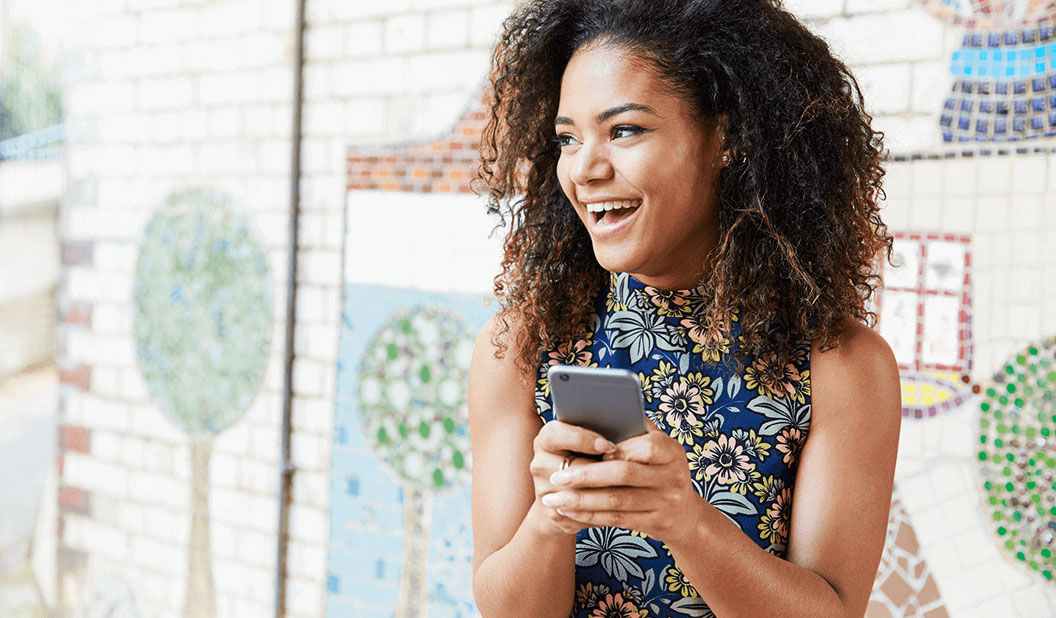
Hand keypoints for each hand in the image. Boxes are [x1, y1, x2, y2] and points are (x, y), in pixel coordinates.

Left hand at [540, 421, 702, 545]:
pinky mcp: (657, 523)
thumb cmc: (659, 470)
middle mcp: (673, 476)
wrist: (685, 514)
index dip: (612, 449)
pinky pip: (616, 520)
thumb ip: (635, 429)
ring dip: (580, 500)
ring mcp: (667, 502)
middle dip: (585, 475)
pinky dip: (589, 515)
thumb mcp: (658, 448)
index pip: (643, 446)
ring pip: (616, 500)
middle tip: (556, 477)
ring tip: (553, 498)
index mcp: (672, 450)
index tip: (584, 450)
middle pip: (623, 474)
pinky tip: (569, 511)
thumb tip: (600, 409)